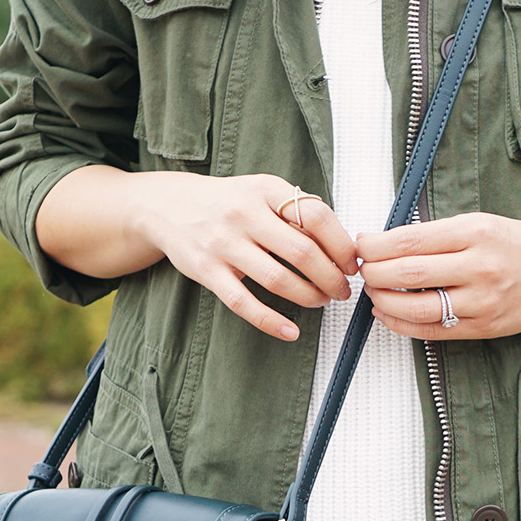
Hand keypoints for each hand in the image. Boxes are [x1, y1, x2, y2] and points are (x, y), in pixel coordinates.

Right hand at [133, 173, 357, 341]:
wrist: (169, 205)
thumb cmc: (227, 202)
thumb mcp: (261, 191)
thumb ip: (295, 211)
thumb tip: (340, 245)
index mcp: (265, 190)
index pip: (317, 216)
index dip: (341, 244)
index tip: (351, 263)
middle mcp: (244, 214)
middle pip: (303, 252)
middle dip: (332, 278)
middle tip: (342, 290)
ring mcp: (223, 243)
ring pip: (278, 280)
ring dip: (309, 297)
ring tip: (321, 301)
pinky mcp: (206, 270)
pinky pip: (244, 303)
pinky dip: (271, 321)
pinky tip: (290, 331)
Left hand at [356, 214, 520, 340]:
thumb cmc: (516, 244)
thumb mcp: (480, 223)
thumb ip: (436, 234)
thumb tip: (384, 244)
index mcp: (475, 233)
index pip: (409, 240)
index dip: (375, 246)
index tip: (362, 245)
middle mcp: (479, 267)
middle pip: (407, 274)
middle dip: (374, 272)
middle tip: (363, 268)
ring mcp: (481, 302)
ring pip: (415, 307)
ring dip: (383, 300)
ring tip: (374, 291)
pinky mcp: (482, 328)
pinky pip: (430, 331)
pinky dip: (400, 324)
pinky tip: (388, 313)